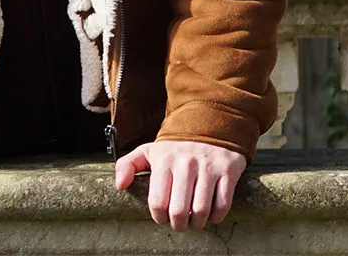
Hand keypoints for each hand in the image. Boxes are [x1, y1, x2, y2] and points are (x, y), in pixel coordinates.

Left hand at [115, 140, 245, 231]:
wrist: (209, 123)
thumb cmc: (176, 145)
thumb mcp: (149, 150)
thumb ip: (128, 164)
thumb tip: (120, 185)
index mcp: (164, 160)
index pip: (158, 202)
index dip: (159, 217)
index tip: (163, 217)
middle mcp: (186, 163)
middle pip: (179, 211)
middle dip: (178, 225)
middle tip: (179, 223)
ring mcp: (208, 167)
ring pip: (201, 211)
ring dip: (197, 223)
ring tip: (193, 220)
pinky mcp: (227, 171)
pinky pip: (222, 205)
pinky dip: (216, 216)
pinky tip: (210, 212)